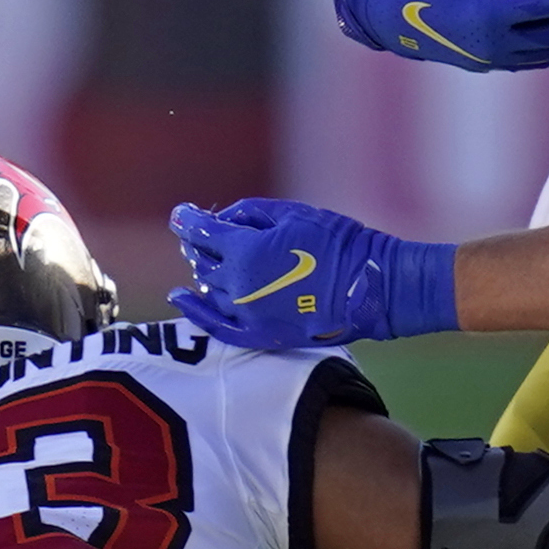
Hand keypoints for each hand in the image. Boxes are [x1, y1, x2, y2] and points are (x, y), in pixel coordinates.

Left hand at [168, 197, 459, 349]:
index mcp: (244, 251)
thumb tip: (222, 219)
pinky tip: (180, 298)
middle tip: (203, 234)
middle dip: (199, 244)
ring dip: (203, 271)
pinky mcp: (259, 335)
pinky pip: (216, 325)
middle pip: (201, 261)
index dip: (187, 219)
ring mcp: (246, 314)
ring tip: (208, 259)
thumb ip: (249, 213)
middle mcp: (237, 285)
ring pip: (207, 289)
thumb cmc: (336, 243)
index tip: (181, 214)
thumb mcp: (292, 214)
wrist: (368, 287)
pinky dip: (194, 310)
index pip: (200, 231)